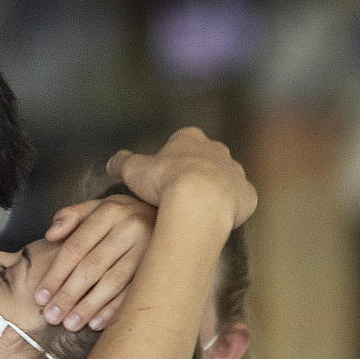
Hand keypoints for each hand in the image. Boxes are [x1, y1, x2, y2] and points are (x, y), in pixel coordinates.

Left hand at [36, 194, 155, 330]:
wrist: (175, 214)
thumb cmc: (124, 216)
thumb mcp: (98, 207)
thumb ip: (70, 216)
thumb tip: (50, 235)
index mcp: (109, 212)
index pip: (75, 248)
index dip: (56, 274)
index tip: (41, 296)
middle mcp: (130, 228)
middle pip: (92, 267)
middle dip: (68, 295)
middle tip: (52, 316)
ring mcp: (148, 248)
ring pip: (113, 282)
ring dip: (89, 306)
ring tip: (71, 324)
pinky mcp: (160, 266)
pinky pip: (134, 291)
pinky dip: (115, 309)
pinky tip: (98, 323)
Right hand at [106, 126, 256, 228]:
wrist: (199, 201)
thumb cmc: (164, 181)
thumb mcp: (133, 169)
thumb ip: (122, 162)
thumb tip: (111, 162)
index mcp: (190, 138)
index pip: (180, 142)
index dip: (169, 159)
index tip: (162, 176)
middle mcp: (217, 150)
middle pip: (206, 159)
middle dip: (195, 173)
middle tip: (178, 195)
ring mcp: (235, 172)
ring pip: (225, 179)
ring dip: (213, 191)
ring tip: (195, 211)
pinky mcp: (248, 194)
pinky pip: (239, 201)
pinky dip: (228, 209)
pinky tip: (213, 220)